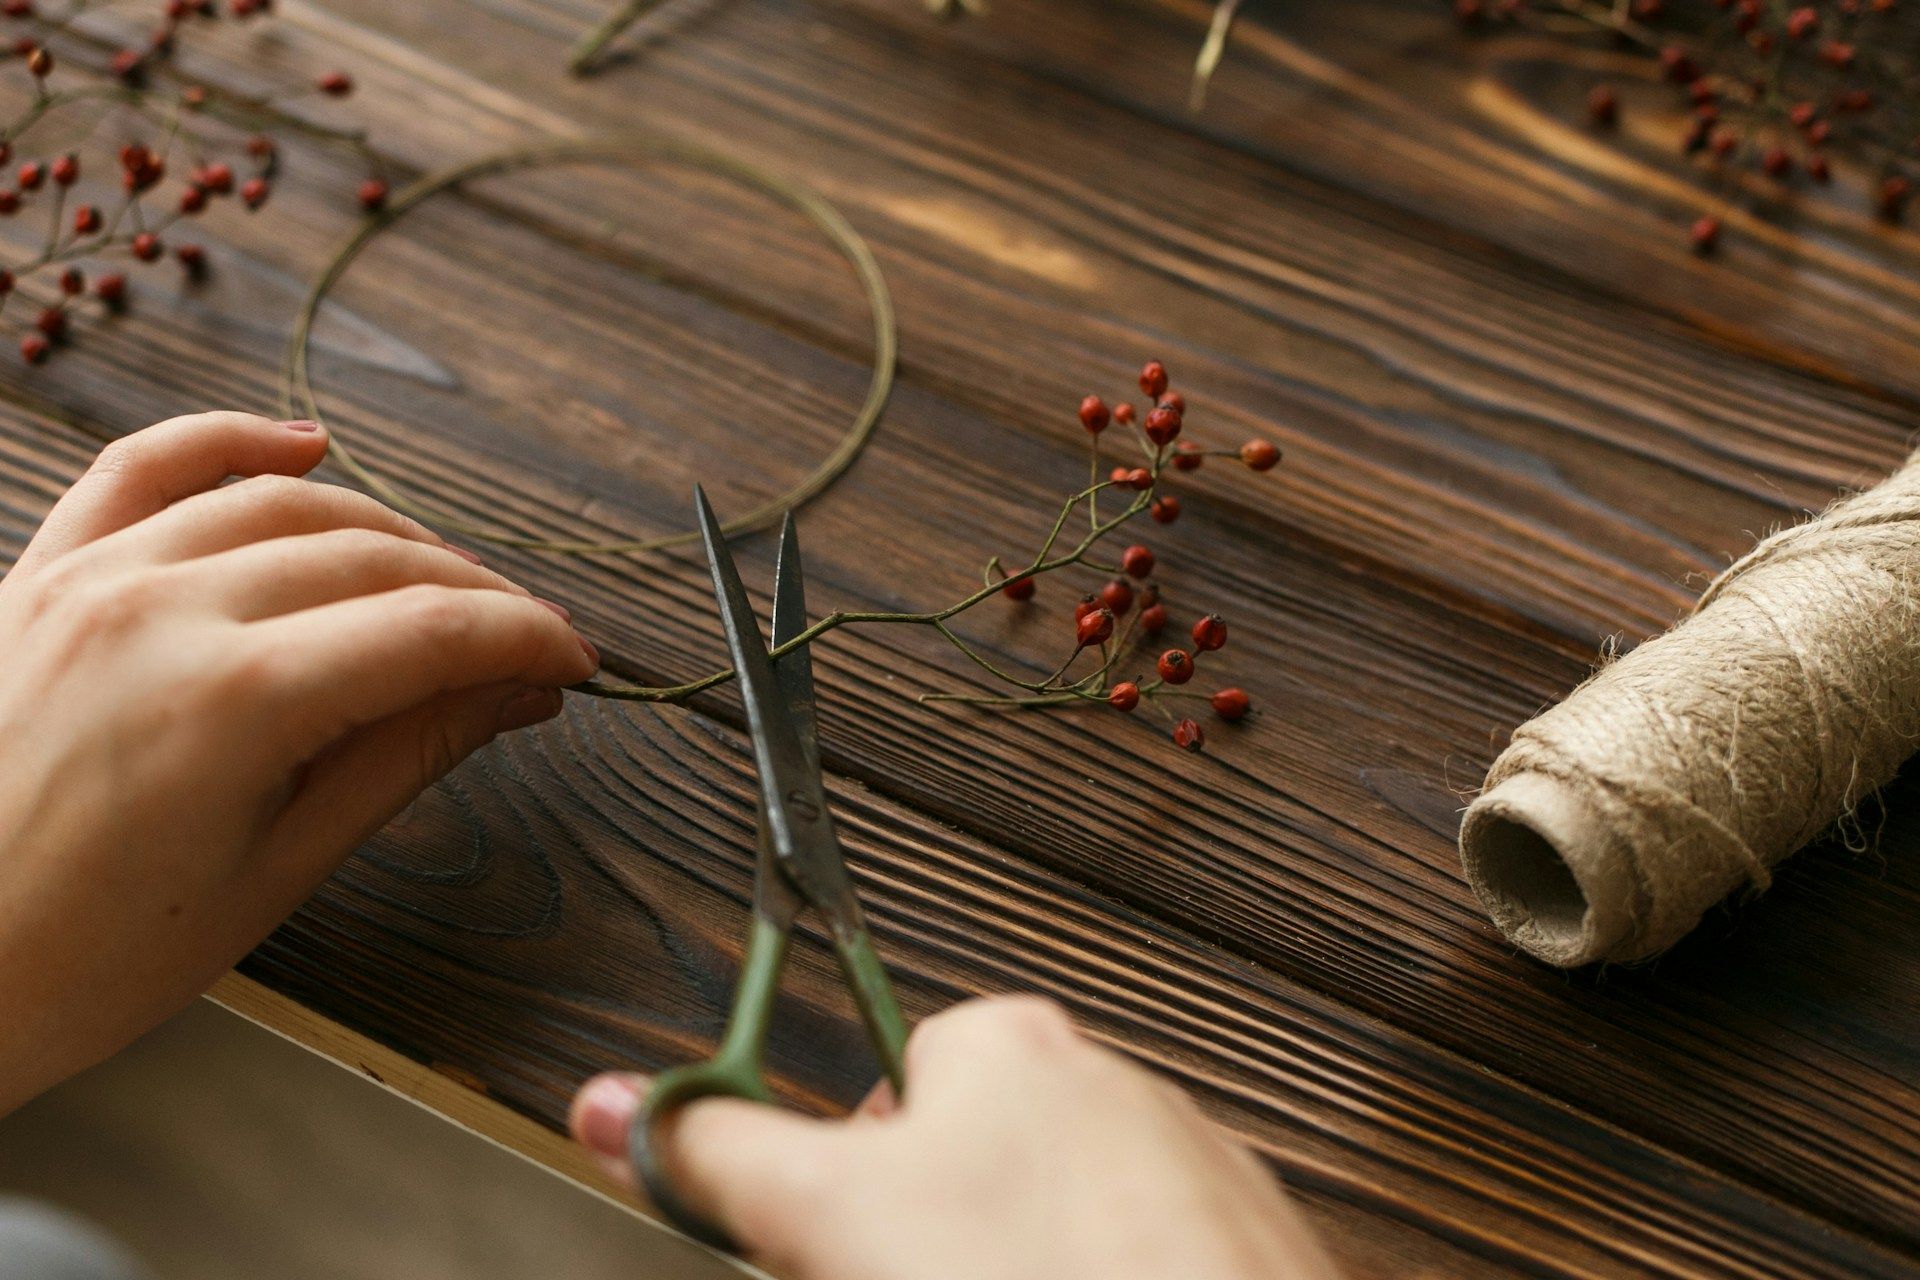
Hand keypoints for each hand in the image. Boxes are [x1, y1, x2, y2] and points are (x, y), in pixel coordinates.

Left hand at [0, 413, 596, 1113]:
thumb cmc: (84, 957)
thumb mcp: (278, 869)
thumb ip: (405, 756)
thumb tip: (518, 692)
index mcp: (230, 701)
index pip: (428, 630)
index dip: (523, 637)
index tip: (575, 660)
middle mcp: (160, 609)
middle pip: (371, 558)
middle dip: (473, 593)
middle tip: (527, 642)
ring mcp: (90, 576)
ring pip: (281, 503)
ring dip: (386, 530)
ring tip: (444, 579)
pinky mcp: (39, 571)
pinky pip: (145, 467)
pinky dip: (233, 441)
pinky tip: (305, 445)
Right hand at [569, 996, 1342, 1279]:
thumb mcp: (831, 1214)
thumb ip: (721, 1154)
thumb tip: (614, 1104)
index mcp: (1005, 1042)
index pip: (879, 1104)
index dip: (842, 1201)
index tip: (836, 1253)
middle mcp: (1108, 1084)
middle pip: (966, 1173)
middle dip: (926, 1246)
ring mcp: (1189, 1171)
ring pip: (1052, 1231)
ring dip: (1015, 1267)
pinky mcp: (1245, 1251)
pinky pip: (1134, 1264)